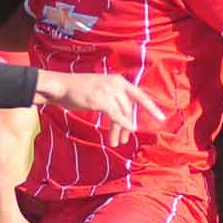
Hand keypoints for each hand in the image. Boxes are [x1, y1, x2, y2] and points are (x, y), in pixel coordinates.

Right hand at [35, 71, 165, 145]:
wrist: (61, 86)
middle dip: (127, 126)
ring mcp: (109, 91)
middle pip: (129, 109)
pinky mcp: (101, 100)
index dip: (151, 107)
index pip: (139, 95)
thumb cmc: (77, 90)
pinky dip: (123, 124)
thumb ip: (113, 98)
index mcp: (118, 80)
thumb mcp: (99, 88)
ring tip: (116, 142)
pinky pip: (116, 116)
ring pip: (122, 115)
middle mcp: (116, 84)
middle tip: (125, 139)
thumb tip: (124, 114)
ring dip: (120, 131)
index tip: (161, 118)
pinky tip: (126, 131)